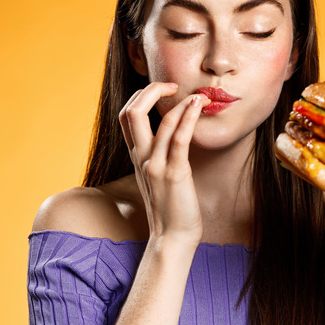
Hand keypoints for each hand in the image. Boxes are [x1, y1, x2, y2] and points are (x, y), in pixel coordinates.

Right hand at [119, 82, 210, 245]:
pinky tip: (199, 106)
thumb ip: (157, 153)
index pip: (126, 114)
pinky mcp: (175, 174)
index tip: (163, 92)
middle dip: (151, 90)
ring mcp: (157, 166)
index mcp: (137, 156)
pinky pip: (179, 139)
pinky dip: (189, 117)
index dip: (141, 96)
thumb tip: (171, 132)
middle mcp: (142, 158)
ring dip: (181, 102)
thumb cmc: (170, 206)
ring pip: (161, 122)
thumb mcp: (156, 175)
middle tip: (173, 86)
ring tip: (199, 95)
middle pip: (132, 112)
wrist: (173, 238)